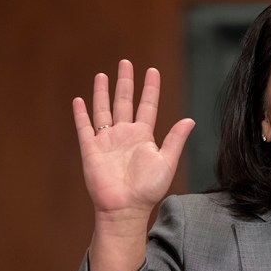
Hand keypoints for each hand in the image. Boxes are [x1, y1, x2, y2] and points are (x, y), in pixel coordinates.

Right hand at [72, 60, 194, 219]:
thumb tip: (190, 119)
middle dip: (125, 82)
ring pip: (104, 110)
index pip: (148, 106)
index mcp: (144, 136)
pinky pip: (85, 128)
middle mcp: (125, 135)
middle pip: (125, 102)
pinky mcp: (91, 150)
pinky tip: (80, 100)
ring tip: (103, 75)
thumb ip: (175, 139)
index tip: (152, 70)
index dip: (150, 88)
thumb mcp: (166, 161)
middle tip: (126, 63)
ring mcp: (107, 141)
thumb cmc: (148, 189)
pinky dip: (81, 114)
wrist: (126, 207)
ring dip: (102, 93)